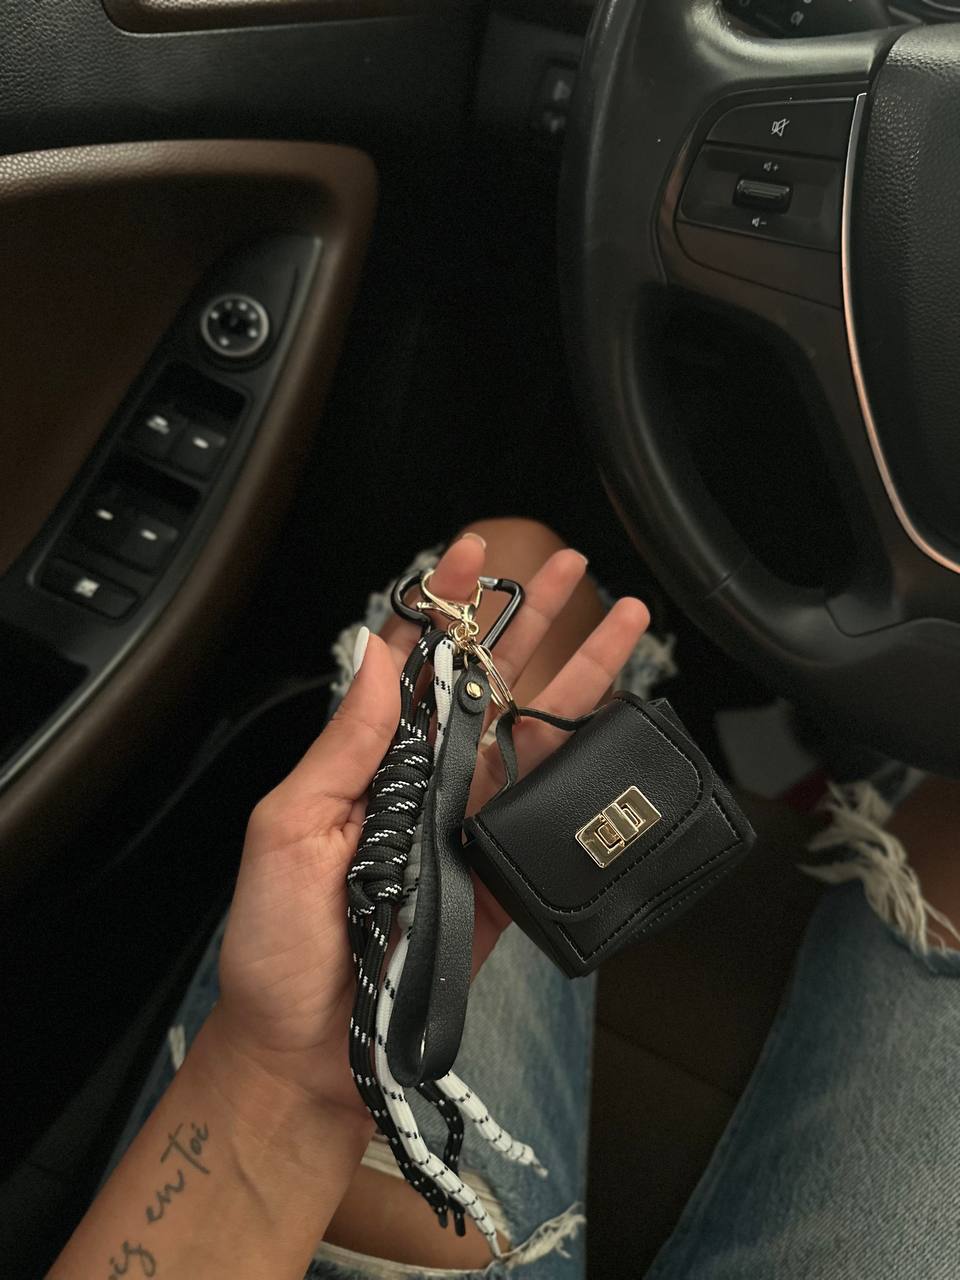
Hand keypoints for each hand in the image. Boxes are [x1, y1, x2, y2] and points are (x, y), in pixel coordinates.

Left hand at [211, 536, 648, 1123]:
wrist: (312, 1053)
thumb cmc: (279, 949)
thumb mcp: (287, 832)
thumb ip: (341, 745)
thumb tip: (375, 657)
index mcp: (367, 763)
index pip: (411, 665)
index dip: (442, 606)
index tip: (467, 553)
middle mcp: (423, 783)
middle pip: (487, 683)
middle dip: (526, 619)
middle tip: (565, 564)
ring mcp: (466, 825)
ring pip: (532, 733)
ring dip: (576, 675)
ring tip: (619, 622)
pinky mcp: (502, 874)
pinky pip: (550, 810)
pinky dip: (588, 768)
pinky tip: (618, 727)